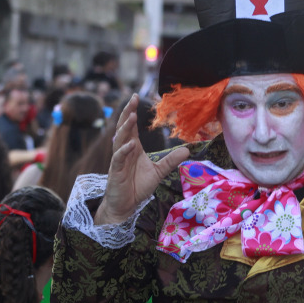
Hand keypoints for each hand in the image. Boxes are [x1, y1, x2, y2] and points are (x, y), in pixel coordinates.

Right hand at [96, 95, 189, 224]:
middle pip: (124, 128)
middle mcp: (124, 151)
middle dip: (127, 113)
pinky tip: (131, 144)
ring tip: (132, 116)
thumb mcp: (158, 172)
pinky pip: (118, 158)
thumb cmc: (137, 186)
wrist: (126, 205)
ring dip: (125, 128)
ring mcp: (119, 161)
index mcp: (133, 148)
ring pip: (119, 140)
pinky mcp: (116, 172)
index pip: (131, 126)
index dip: (132, 112)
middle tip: (133, 99)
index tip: (136, 97)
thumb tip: (187, 151)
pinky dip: (124, 151)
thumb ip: (170, 161)